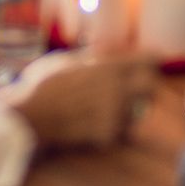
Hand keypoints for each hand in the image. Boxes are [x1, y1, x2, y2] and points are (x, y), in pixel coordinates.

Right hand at [0, 51, 157, 150]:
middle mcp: (117, 90)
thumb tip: (109, 50)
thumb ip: (92, 56)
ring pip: (138, 109)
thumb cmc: (42, 85)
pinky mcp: (109, 135)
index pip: (148, 59)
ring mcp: (115, 114)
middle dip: (146, 84)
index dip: (151, 58)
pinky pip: (123, 129)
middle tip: (136, 85)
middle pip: (151, 86)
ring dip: (130, 107)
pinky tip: (96, 121)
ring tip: (108, 105)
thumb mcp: (65, 60)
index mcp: (108, 67)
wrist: (31, 118)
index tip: (153, 59)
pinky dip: (116, 126)